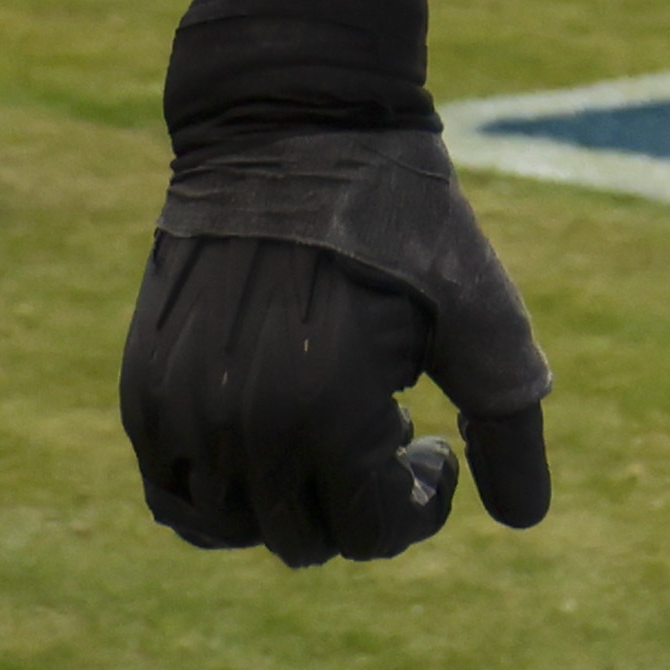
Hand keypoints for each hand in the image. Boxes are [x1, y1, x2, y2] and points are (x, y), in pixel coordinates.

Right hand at [121, 136, 552, 566]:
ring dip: (294, 497)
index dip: (417, 506)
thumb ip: (510, 421)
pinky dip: (223, 499)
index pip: (371, 533)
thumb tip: (525, 521)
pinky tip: (272, 446)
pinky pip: (174, 497)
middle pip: (306, 538)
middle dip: (361, 499)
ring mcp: (181, 415)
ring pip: (237, 527)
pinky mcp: (144, 394)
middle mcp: (243, 427)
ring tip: (331, 421)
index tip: (435, 445)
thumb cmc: (403, 218)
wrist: (291, 132)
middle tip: (389, 419)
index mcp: (328, 412)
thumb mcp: (480, 311)